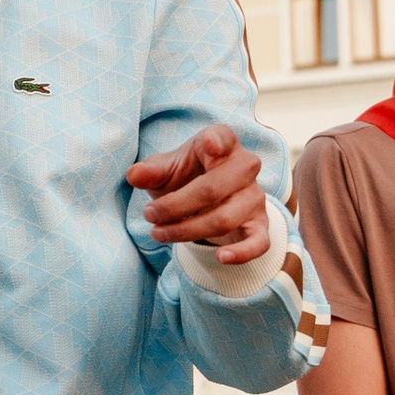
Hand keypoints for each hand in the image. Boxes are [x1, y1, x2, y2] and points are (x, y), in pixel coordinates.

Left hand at [127, 125, 270, 264]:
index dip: (215, 142)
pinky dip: (242, 252)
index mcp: (222, 143)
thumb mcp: (166, 170)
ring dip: (187, 230)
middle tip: (149, 214)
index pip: (222, 137)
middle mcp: (244, 167)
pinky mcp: (259, 224)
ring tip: (159, 233)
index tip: (208, 146)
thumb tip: (134, 175)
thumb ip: (151, 171)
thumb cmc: (187, 176)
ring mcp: (254, 196)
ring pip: (225, 218)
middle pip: (213, 188)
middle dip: (175, 206)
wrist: (209, 200)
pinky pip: (259, 241)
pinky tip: (221, 257)